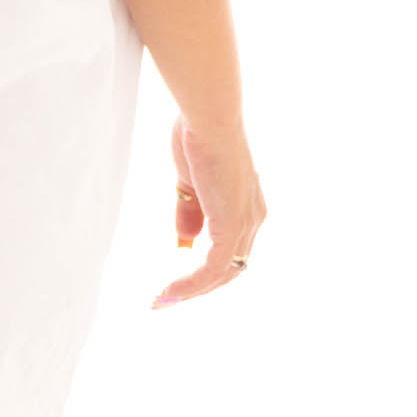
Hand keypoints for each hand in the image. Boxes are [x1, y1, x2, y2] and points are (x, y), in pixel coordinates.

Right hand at [151, 111, 266, 308]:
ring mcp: (246, 222)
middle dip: (198, 286)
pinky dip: (192, 284)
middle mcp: (253, 217)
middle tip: (168, 297)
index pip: (230, 247)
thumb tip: (184, 242)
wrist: (209, 116)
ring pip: (222, 273)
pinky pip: (213, 268)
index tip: (177, 275)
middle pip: (230, 267)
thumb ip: (190, 211)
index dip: (206, 265)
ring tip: (163, 300)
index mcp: (246, 203)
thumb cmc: (198, 134)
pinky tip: (170, 290)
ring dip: (192, 291)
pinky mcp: (232, 225)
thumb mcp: (190, 180)